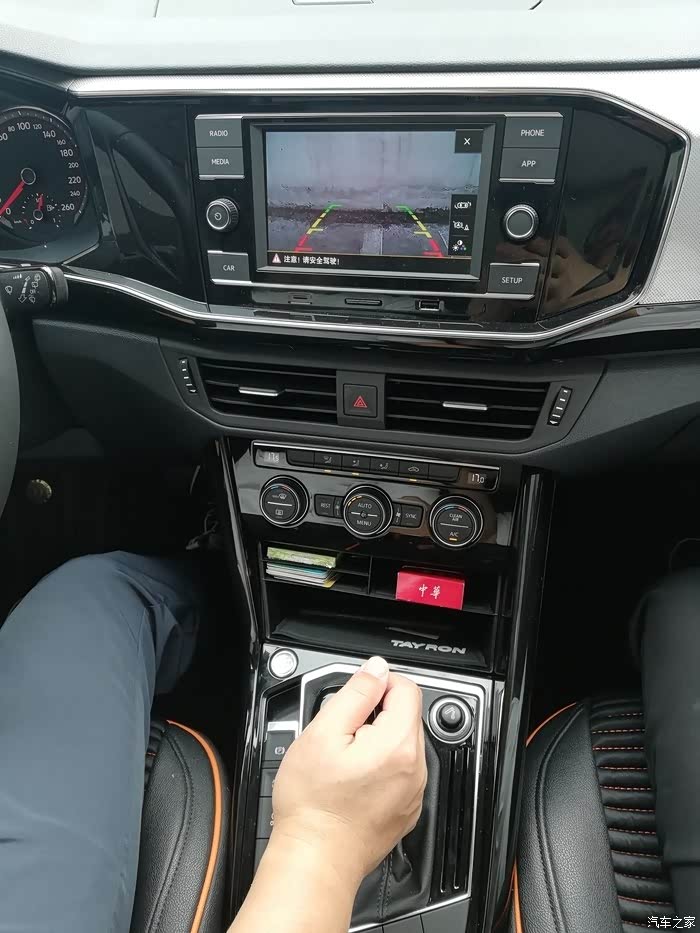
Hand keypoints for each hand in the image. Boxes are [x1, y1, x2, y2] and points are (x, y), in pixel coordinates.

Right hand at [271, 657, 426, 888]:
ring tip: (344, 759)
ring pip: (402, 744)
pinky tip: (353, 780)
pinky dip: (381, 767)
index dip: (377, 685)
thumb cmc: (313, 805)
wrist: (315, 861)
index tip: (355, 699)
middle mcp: (415, 769)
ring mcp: (413, 792)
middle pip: (406, 716)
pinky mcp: (406, 810)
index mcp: (399, 744)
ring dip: (377, 740)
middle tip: (341, 734)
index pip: (406, 688)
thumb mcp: (323, 733)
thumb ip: (355, 694)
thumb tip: (376, 669)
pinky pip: (400, 772)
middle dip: (375, 715)